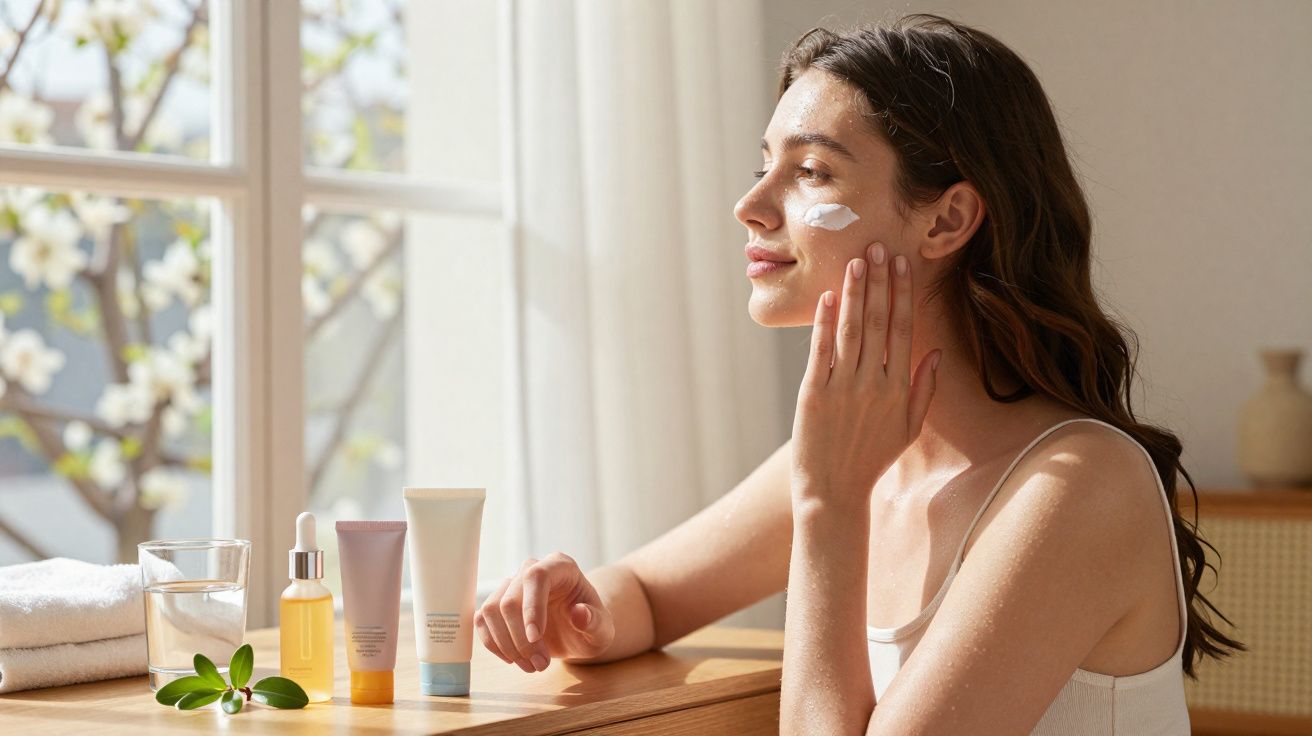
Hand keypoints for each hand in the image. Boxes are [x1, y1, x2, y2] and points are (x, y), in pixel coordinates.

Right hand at [474, 552, 614, 672]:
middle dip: (522, 639)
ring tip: (532, 666)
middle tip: (541, 665)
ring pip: (492, 610)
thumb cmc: (592, 624)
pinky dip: (494, 644)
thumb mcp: (603, 628)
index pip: (537, 576)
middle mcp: (532, 570)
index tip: (536, 638)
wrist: (578, 631)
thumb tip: (579, 613)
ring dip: (507, 645)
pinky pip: (482, 620)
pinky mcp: (498, 604)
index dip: (532, 607)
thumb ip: (595, 621)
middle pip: (510, 599)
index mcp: (561, 567)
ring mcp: (512, 586)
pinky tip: (514, 659)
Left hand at [790, 242, 940, 509]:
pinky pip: (821, 352)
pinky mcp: (814, 395)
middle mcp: (874, 384)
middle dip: (880, 282)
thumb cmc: (870, 459)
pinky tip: (827, 297)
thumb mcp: (908, 429)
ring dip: (855, 293)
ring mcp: (843, 388)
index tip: (902, 264)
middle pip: (879, 322)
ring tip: (857, 261)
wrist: (834, 492)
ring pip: (852, 331)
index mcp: (899, 389)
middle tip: (879, 246)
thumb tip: (935, 352)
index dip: (902, 294)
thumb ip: (924, 389)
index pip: (903, 330)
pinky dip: (824, 323)